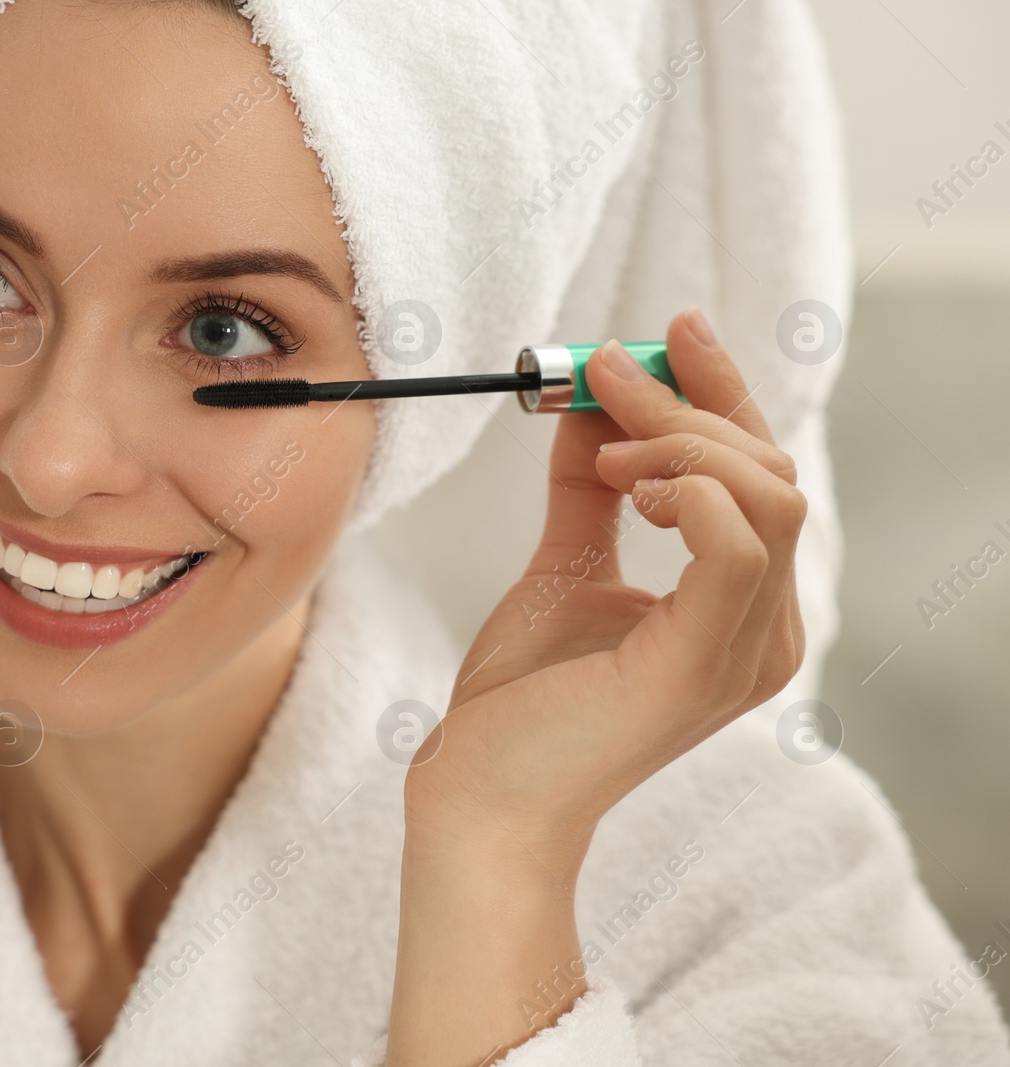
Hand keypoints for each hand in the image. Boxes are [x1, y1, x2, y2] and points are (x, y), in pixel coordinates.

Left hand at [385, 307, 807, 1065]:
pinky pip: (736, 543)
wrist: (480, 796)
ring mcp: (746, 651)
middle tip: (600, 374)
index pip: (757, 473)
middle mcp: (766, 629)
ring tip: (601, 452)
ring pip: (761, 492)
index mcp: (741, 607)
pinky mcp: (705, 665)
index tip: (668, 329)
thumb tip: (588, 405)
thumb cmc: (522, 702)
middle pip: (767, 468)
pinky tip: (626, 486)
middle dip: (684, 403)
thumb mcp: (563, 567)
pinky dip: (688, 488)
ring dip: (678, 441)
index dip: (721, 391)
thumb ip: (588, 491)